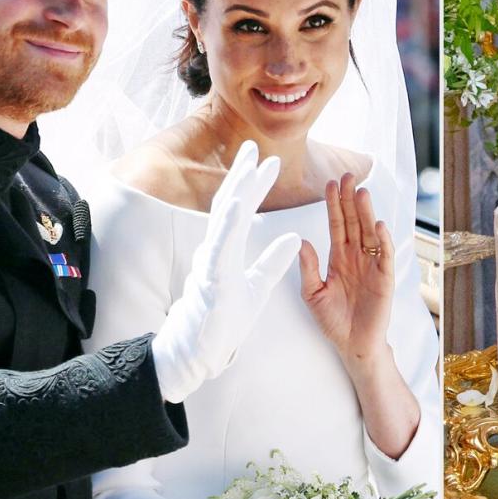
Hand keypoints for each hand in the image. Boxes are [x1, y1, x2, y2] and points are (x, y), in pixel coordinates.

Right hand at [151, 141, 300, 402]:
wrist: (201, 352)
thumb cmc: (224, 321)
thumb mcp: (258, 287)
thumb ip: (274, 262)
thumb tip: (296, 238)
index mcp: (227, 250)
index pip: (241, 210)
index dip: (253, 185)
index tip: (267, 161)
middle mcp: (215, 251)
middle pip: (228, 206)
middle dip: (241, 175)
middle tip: (252, 146)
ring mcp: (211, 264)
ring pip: (223, 222)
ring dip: (236, 193)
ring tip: (248, 168)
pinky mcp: (211, 281)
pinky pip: (220, 248)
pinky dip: (229, 225)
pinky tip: (237, 205)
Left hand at [299, 172, 394, 372]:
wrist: (352, 345)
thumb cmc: (333, 321)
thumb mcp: (313, 294)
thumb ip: (308, 268)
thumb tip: (302, 241)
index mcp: (338, 257)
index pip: (336, 224)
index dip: (334, 204)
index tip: (329, 183)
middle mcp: (356, 256)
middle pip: (354, 222)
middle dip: (350, 199)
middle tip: (347, 175)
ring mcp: (372, 265)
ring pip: (369, 232)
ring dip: (366, 213)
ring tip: (362, 192)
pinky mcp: (385, 278)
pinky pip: (384, 255)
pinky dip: (383, 240)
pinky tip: (378, 225)